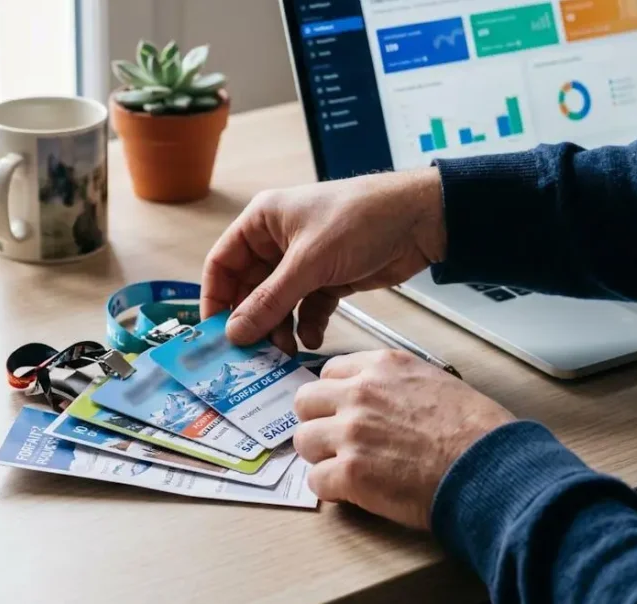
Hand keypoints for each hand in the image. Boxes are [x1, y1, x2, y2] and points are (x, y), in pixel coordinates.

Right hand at [202, 168, 445, 353]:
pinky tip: (312, 337)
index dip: (216, 299)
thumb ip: (270, 300)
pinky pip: (306, 308)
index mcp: (263, 221)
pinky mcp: (329, 278)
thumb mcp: (309, 262)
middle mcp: (278, 241)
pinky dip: (307, 324)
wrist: (421, 220)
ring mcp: (304, 261)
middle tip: (253, 352)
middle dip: (253, 321)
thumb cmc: (361, 219)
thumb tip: (235, 331)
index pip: (222, 263)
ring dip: (280, 328)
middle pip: (250, 289)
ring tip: (285, 350)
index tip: (216, 333)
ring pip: (278, 304)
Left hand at [292, 350, 514, 529]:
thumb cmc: (477, 430)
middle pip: (305, 402)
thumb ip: (396, 385)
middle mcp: (360, 393)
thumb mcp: (435, 382)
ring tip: (347, 469)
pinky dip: (331, 490)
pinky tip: (353, 492)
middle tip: (338, 441)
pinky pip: (315, 481)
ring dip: (321, 456)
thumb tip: (380, 401)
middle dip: (318, 422)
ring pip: (303, 441)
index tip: (343, 412)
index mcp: (382, 367)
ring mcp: (351, 432)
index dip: (335, 396)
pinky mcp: (350, 473)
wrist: (489, 467)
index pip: (330, 371)